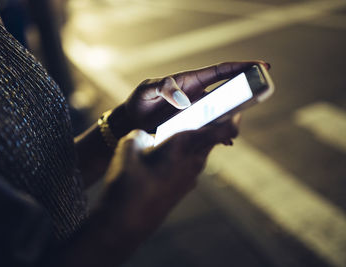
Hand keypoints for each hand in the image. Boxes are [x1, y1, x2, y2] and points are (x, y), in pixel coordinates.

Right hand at [101, 119, 238, 237]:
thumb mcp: (129, 146)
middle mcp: (193, 163)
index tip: (237, 112)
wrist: (124, 222)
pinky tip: (158, 163)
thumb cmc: (127, 181)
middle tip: (195, 117)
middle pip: (208, 141)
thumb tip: (147, 139)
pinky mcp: (181, 191)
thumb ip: (142, 136)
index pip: (220, 131)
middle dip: (205, 129)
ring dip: (190, 145)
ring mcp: (189, 180)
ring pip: (196, 155)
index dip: (231, 120)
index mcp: (185, 146)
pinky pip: (186, 168)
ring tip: (167, 139)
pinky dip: (179, 160)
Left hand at [117, 60, 268, 131]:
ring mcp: (197, 111)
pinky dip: (219, 134)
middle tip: (258, 96)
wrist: (132, 121)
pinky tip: (224, 141)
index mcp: (190, 81)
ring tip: (236, 128)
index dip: (241, 67)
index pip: (220, 71)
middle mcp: (198, 95)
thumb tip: (182, 98)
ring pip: (222, 112)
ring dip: (232, 118)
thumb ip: (162, 88)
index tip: (260, 66)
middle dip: (244, 92)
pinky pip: (211, 128)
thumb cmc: (139, 101)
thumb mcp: (147, 90)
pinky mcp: (193, 125)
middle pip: (227, 91)